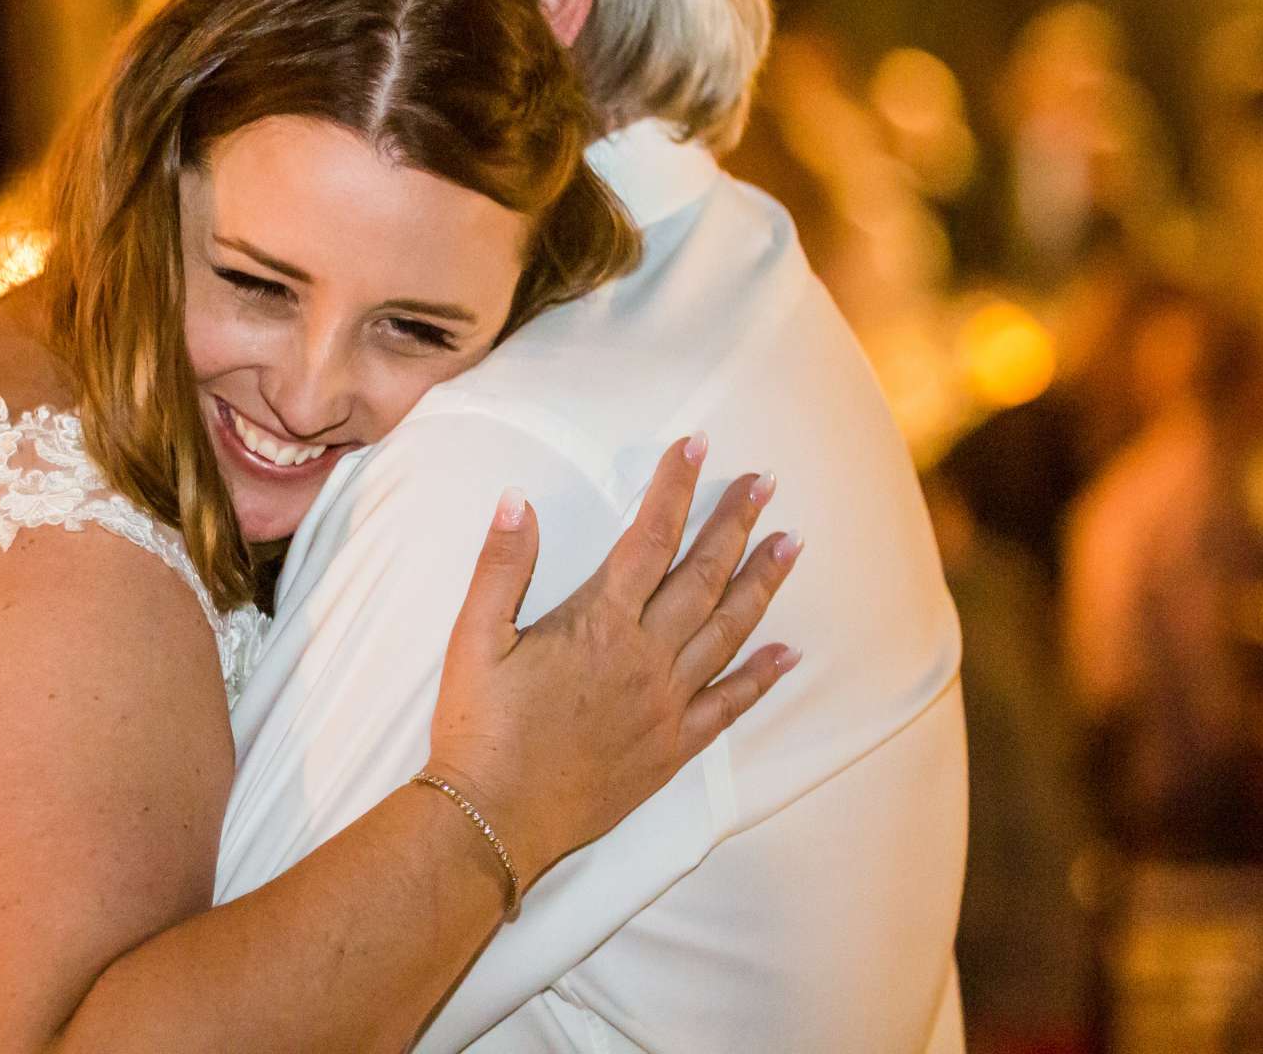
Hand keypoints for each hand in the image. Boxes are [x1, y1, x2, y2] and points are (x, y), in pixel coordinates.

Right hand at [426, 435, 799, 892]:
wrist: (494, 816)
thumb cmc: (478, 725)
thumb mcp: (472, 637)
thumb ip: (501, 566)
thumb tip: (519, 499)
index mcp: (598, 622)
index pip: (648, 538)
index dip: (675, 488)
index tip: (698, 447)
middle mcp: (645, 656)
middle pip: (703, 576)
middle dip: (736, 525)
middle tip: (766, 485)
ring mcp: (666, 704)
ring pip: (727, 632)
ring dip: (761, 585)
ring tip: (790, 546)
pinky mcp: (671, 748)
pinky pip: (729, 706)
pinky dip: (761, 677)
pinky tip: (787, 654)